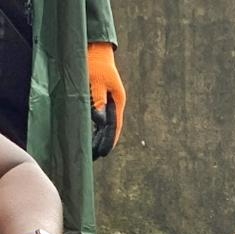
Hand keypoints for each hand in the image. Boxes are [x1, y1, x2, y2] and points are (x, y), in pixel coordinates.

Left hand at [88, 43, 126, 158]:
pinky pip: (99, 118)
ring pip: (105, 125)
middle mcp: (114, 104)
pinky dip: (95, 128)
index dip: (108, 142)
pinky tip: (88, 135)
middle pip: (110, 129)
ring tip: (90, 150)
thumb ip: (98, 102)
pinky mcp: (101, 98)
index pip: (114, 127)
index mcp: (117, 102)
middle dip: (102, 143)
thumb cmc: (95, 63)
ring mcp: (109, 102)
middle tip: (93, 157)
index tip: (102, 154)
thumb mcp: (96, 82)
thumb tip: (100, 122)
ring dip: (98, 137)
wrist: (96, 48)